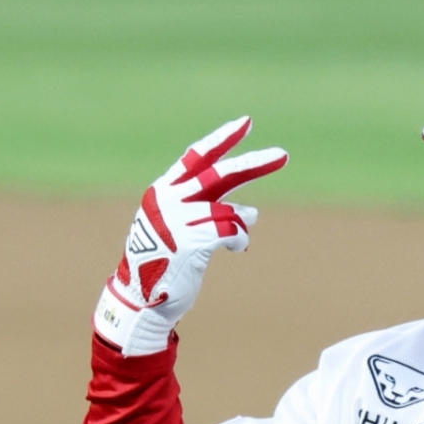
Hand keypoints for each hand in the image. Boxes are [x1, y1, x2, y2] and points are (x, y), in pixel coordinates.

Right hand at [93, 117, 287, 355]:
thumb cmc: (164, 264)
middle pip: (219, 173)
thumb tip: (250, 212)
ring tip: (243, 230)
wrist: (140, 300)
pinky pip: (231, 230)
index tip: (247, 123)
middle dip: (253, 163)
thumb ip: (210, 213)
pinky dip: (240, 238)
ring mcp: (177, 220)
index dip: (223, 140)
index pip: (197, 157)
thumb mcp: (182, 230)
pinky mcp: (189, 241)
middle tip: (282, 155)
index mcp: (163, 191)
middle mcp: (168, 200)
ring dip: (242, 221)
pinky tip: (237, 247)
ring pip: (229, 209)